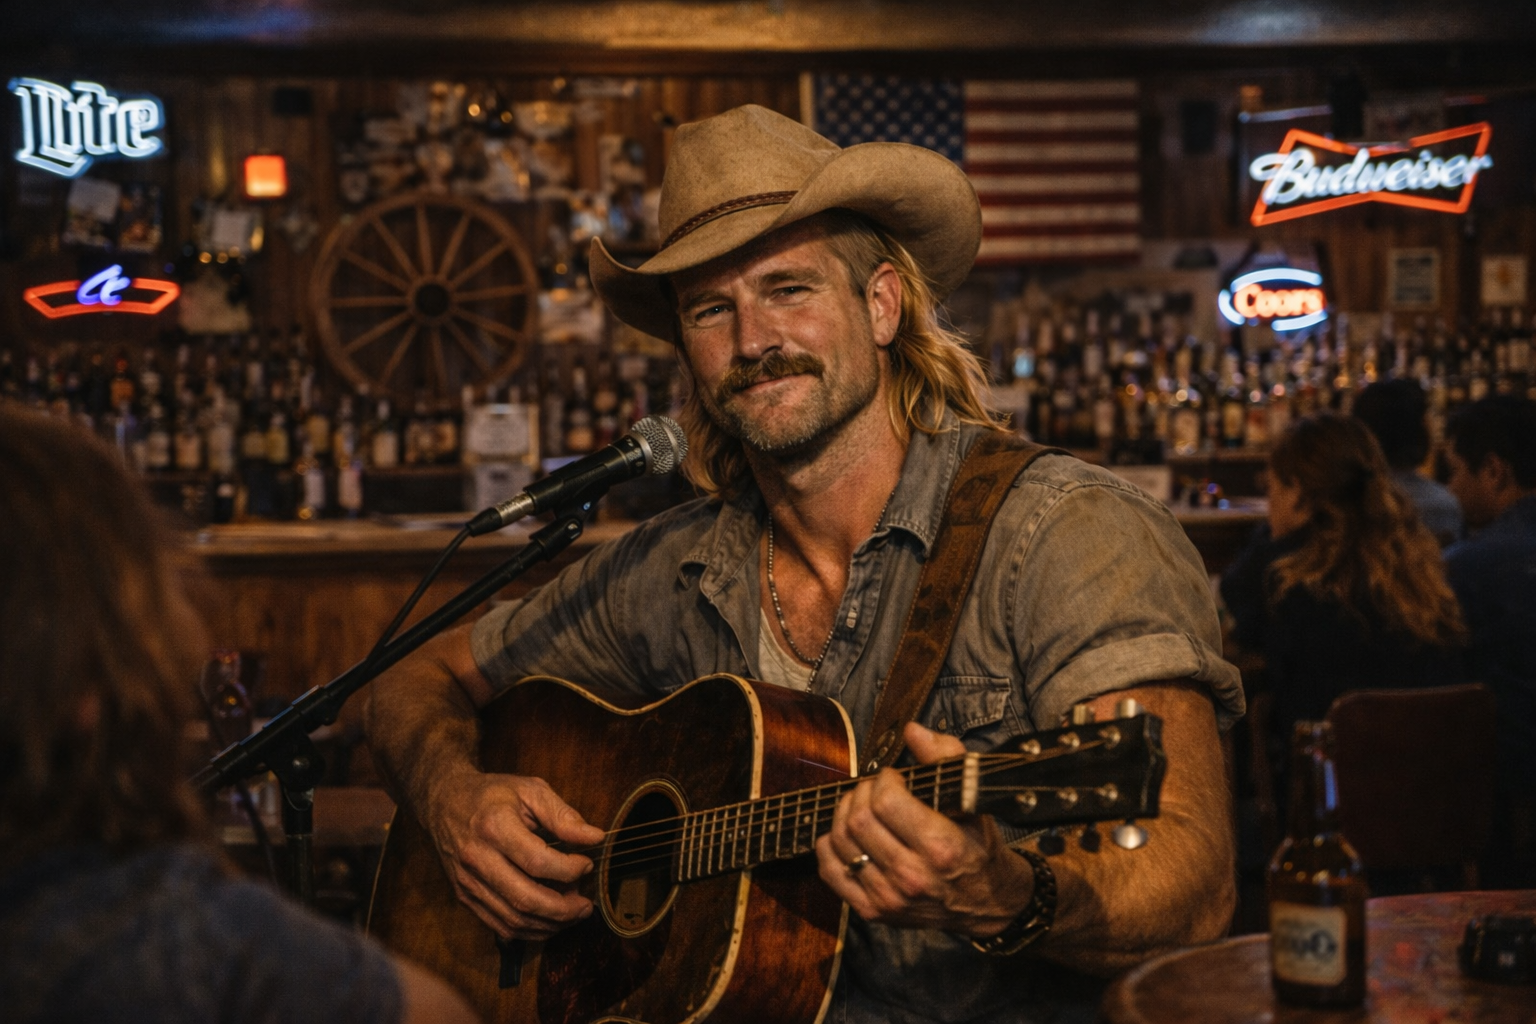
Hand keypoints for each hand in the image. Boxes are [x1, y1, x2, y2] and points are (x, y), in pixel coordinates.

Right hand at [427, 770, 605, 940]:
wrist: (444, 801)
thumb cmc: (492, 794)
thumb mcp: (530, 790)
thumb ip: (563, 815)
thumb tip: (595, 838)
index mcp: (494, 826)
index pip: (537, 862)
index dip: (569, 869)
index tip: (587, 864)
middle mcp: (477, 858)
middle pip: (525, 899)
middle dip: (563, 909)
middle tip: (586, 906)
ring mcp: (467, 882)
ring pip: (512, 919)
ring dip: (549, 924)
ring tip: (572, 914)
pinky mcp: (464, 896)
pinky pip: (498, 925)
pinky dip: (528, 931)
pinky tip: (548, 921)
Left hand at [815, 722, 1033, 937]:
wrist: (986, 902)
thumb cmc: (977, 844)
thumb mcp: (972, 798)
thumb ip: (946, 757)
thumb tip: (912, 731)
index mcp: (940, 847)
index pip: (886, 801)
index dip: (883, 780)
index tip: (893, 777)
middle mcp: (912, 876)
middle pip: (859, 820)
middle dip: (861, 793)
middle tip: (874, 789)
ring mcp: (889, 897)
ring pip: (840, 842)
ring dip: (844, 814)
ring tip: (861, 807)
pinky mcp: (873, 911)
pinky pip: (831, 871)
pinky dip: (829, 846)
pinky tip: (846, 834)